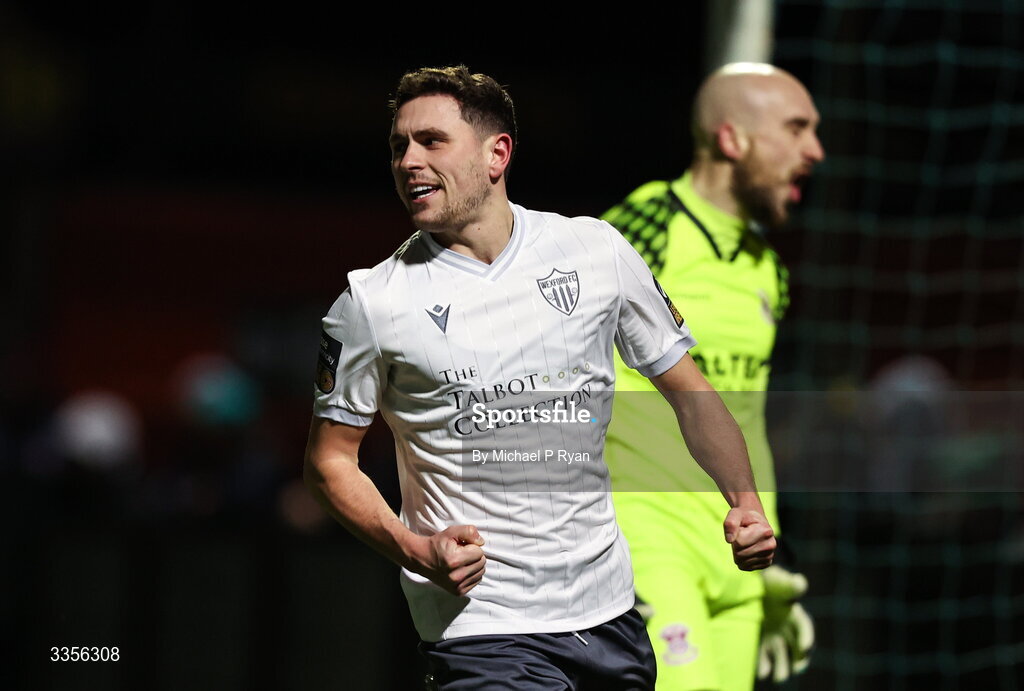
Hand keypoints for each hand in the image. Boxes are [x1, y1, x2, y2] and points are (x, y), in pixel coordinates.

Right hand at [411, 525, 486, 595]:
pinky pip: (476, 580)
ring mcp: (457, 586)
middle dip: (474, 556)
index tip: (462, 546)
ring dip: (474, 565)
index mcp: (454, 560)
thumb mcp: (451, 532)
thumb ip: (469, 532)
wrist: (422, 559)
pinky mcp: (458, 592)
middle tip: (461, 553)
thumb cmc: (437, 544)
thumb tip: (481, 542)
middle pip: (481, 563)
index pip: (479, 553)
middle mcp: (456, 576)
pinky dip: (472, 574)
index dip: (472, 546)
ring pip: (481, 572)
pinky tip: (461, 569)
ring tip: (461, 561)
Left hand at [723, 508, 775, 570]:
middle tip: (742, 536)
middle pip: (740, 554)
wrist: (755, 522)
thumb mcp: (735, 514)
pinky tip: (748, 550)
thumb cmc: (743, 517)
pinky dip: (742, 560)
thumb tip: (729, 540)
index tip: (741, 529)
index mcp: (766, 531)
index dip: (734, 536)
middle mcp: (771, 545)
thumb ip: (730, 523)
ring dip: (738, 553)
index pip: (739, 543)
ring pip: (742, 563)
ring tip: (745, 542)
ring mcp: (770, 555)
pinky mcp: (766, 563)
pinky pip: (746, 567)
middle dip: (735, 546)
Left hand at [758, 565, 813, 682]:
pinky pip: (763, 656)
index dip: (807, 637)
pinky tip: (760, 672)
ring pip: (781, 656)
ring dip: (782, 668)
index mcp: (793, 612)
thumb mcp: (775, 579)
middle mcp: (786, 626)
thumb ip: (787, 583)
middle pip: (797, 647)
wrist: (744, 582)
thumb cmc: (764, 580)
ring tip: (778, 678)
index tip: (806, 647)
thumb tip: (801, 582)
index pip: (804, 626)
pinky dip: (762, 665)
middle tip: (797, 669)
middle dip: (799, 660)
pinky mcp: (758, 640)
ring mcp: (773, 634)